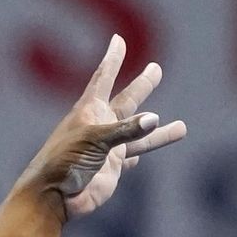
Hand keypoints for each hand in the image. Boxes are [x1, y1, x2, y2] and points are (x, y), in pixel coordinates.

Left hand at [17, 34, 186, 218]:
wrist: (54, 197)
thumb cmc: (65, 162)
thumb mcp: (94, 140)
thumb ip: (124, 131)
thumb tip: (154, 119)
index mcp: (90, 111)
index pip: (103, 78)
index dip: (112, 59)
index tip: (118, 39)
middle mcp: (100, 126)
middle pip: (127, 101)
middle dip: (142, 86)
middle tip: (156, 69)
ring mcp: (108, 148)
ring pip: (140, 134)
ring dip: (159, 130)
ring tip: (182, 127)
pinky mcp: (112, 168)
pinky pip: (132, 156)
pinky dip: (142, 151)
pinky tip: (151, 146)